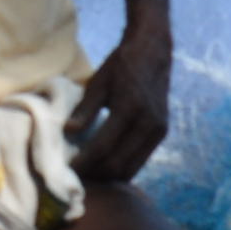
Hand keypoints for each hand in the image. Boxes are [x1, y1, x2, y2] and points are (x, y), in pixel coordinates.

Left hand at [65, 25, 174, 187]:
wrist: (153, 51)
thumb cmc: (121, 65)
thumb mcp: (99, 82)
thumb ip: (85, 109)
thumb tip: (68, 132)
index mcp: (130, 107)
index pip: (103, 147)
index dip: (84, 162)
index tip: (68, 170)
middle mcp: (148, 122)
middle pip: (118, 163)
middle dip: (96, 174)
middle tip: (76, 178)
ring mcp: (158, 130)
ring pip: (131, 167)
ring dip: (109, 176)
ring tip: (89, 175)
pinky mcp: (162, 133)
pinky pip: (140, 160)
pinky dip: (122, 169)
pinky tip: (106, 167)